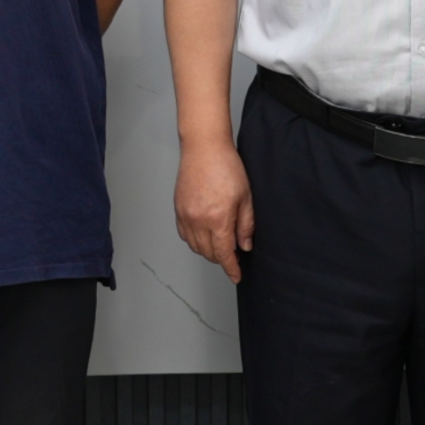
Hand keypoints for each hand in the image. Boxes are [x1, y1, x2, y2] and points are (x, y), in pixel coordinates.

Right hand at [174, 141, 254, 282]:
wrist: (204, 148)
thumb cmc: (226, 166)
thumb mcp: (245, 196)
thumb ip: (246, 225)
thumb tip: (244, 246)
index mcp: (218, 219)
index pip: (224, 253)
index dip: (231, 268)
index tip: (236, 276)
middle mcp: (198, 220)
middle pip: (208, 253)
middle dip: (221, 258)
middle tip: (233, 254)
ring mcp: (185, 216)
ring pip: (195, 246)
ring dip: (208, 251)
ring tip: (220, 244)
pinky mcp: (178, 209)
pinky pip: (185, 235)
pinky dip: (195, 241)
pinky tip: (204, 235)